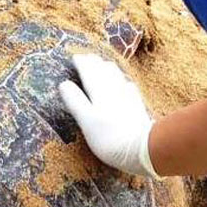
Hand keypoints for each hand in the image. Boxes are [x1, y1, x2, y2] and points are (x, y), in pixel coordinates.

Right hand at [58, 54, 159, 177]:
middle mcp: (114, 91)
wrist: (142, 150)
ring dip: (108, 69)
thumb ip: (75, 101)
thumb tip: (64, 84)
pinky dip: (123, 82)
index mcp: (100, 93)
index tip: (75, 57)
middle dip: (94, 63)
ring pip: (117, 77)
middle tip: (87, 57)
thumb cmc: (110, 139)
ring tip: (104, 64)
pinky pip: (129, 88)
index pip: (89, 73)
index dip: (82, 64)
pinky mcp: (138, 107)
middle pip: (104, 72)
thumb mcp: (86, 120)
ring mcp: (128, 98)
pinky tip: (125, 84)